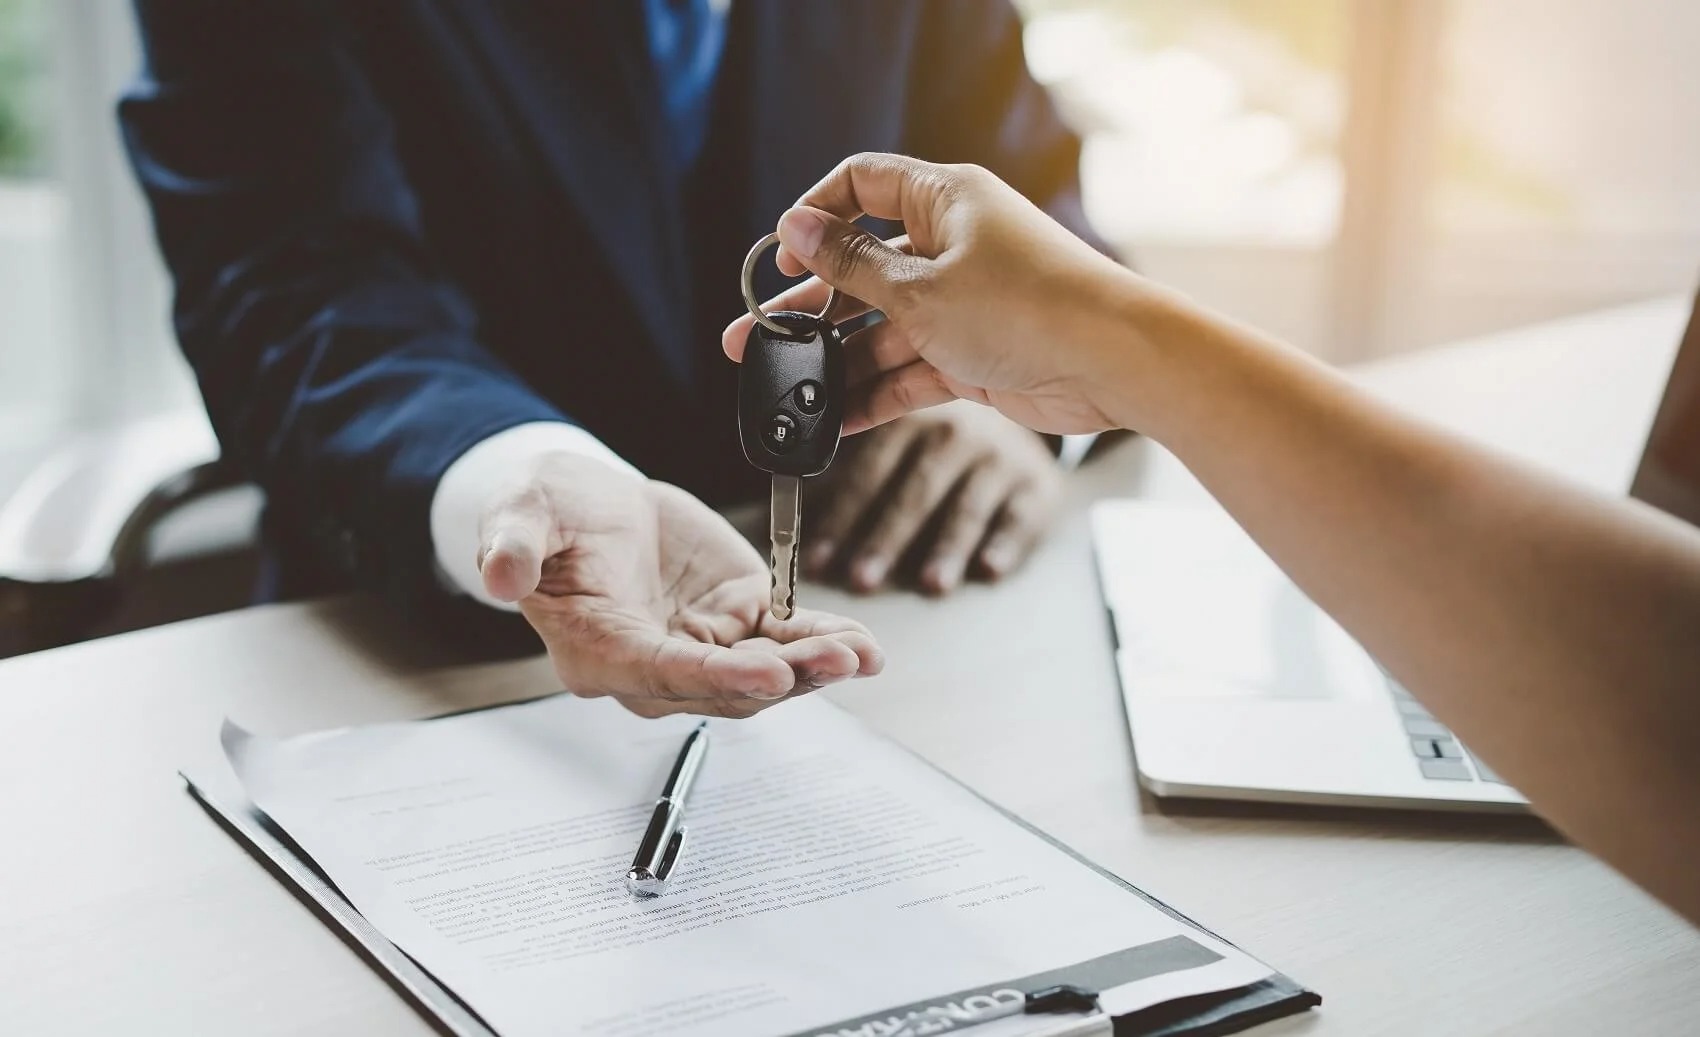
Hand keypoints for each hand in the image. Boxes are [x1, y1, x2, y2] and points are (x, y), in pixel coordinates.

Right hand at [476, 452, 883, 718]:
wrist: (587, 504)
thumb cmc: (548, 515)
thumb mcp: (520, 515)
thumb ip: (513, 547)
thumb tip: (498, 576)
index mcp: (598, 652)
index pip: (661, 674)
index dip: (716, 676)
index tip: (766, 672)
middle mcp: (655, 667)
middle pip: (724, 686)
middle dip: (784, 678)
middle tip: (835, 660)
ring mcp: (702, 646)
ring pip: (764, 672)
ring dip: (814, 667)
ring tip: (860, 654)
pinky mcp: (738, 620)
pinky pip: (786, 640)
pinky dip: (824, 643)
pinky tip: (864, 647)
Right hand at [722, 153, 1146, 435]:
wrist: (1112, 364)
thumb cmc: (1028, 306)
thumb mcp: (920, 287)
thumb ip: (851, 265)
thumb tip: (797, 227)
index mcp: (944, 202)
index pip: (864, 185)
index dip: (815, 216)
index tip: (781, 257)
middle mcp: (951, 247)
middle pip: (861, 268)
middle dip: (807, 306)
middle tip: (752, 338)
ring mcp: (961, 303)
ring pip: (881, 327)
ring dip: (836, 359)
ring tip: (786, 390)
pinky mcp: (972, 355)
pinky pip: (908, 370)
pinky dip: (874, 392)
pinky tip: (834, 419)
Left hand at [806, 400, 1059, 593]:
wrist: (1028, 409)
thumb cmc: (945, 434)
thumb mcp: (904, 427)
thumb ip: (856, 454)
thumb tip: (785, 487)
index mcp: (910, 418)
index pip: (868, 471)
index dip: (841, 517)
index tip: (817, 561)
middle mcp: (956, 433)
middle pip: (914, 492)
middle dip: (885, 538)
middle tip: (862, 580)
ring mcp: (1000, 458)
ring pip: (966, 506)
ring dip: (947, 547)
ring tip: (929, 585)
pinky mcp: (1038, 483)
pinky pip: (1020, 515)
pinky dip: (1007, 542)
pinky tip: (989, 569)